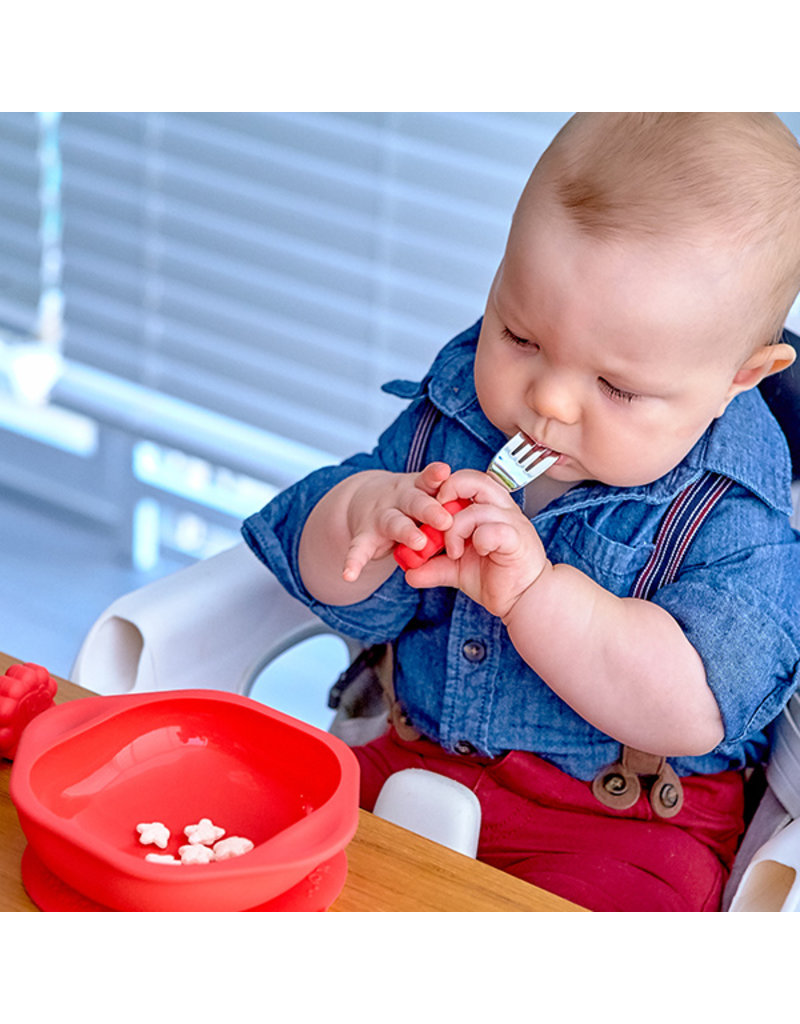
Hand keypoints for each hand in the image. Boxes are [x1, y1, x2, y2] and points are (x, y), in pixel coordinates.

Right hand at [342, 462, 454, 581]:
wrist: (366, 500)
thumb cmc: (408, 502)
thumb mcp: (425, 494)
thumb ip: (447, 500)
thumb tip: (484, 506)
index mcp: (418, 489)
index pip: (429, 480)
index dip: (436, 478)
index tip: (446, 474)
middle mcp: (399, 499)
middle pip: (415, 502)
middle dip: (430, 510)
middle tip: (445, 519)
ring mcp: (381, 517)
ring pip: (394, 523)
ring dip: (405, 532)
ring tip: (417, 542)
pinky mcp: (364, 536)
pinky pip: (358, 549)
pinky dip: (353, 561)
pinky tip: (348, 573)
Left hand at [403, 469, 550, 618]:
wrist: (524, 600)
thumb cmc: (495, 577)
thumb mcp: (456, 570)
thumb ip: (434, 566)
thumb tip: (409, 572)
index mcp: (487, 508)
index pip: (466, 480)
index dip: (444, 486)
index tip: (428, 507)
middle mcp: (501, 509)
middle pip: (475, 480)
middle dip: (449, 493)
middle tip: (437, 520)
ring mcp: (511, 522)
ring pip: (477, 509)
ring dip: (456, 530)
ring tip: (452, 552)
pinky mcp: (517, 539)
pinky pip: (495, 529)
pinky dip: (479, 540)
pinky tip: (478, 553)